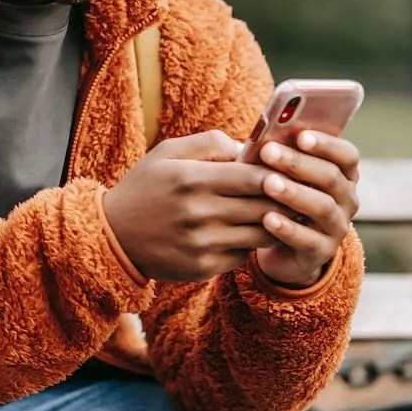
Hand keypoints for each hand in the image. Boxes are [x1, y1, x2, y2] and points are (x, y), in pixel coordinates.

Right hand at [102, 131, 292, 282]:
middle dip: (285, 198)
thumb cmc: (146, 187)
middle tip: (298, 191)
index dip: (279, 173)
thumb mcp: (168, 152)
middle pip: (264, 207)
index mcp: (191, 179)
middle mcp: (198, 213)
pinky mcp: (203, 268)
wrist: (113, 236)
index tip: (289, 170)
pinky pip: (243, 255)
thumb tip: (252, 149)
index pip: (254, 177)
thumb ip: (211, 142)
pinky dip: (250, 243)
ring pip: (261, 234)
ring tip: (282, 212)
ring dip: (275, 223)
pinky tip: (248, 232)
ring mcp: (201, 244)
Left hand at [252, 131, 360, 287]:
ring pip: (322, 207)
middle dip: (298, 163)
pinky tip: (267, 219)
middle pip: (331, 177)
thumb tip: (262, 137)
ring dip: (294, 193)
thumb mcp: (285, 176)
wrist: (283, 247)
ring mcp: (337, 227)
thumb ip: (281, 157)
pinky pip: (308, 240)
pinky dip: (288, 228)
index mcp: (343, 175)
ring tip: (268, 184)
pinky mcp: (321, 252)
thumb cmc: (283, 198)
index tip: (300, 136)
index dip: (326, 144)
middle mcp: (347, 200)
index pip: (347, 155)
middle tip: (268, 152)